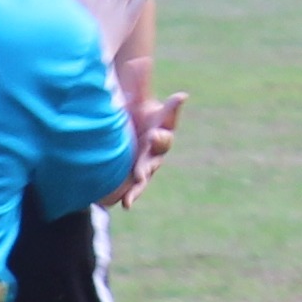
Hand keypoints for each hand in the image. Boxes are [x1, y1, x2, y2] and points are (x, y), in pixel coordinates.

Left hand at [112, 92, 188, 207]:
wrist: (131, 119)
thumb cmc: (143, 110)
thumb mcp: (152, 104)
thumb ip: (167, 104)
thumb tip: (183, 96)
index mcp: (160, 137)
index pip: (163, 138)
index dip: (159, 137)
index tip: (153, 134)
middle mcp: (153, 155)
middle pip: (151, 164)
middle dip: (145, 169)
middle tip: (139, 174)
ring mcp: (142, 166)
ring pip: (141, 182)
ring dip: (135, 191)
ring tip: (127, 201)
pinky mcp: (131, 174)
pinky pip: (130, 187)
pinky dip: (125, 196)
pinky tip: (118, 205)